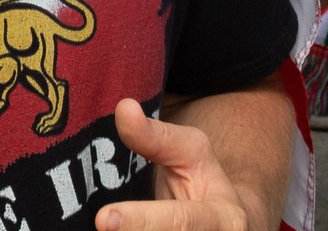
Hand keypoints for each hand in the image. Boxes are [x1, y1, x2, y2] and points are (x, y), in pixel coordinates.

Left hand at [95, 99, 246, 230]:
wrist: (228, 227)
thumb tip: (123, 109)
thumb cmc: (204, 184)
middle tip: (100, 224)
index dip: (144, 223)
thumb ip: (157, 137)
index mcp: (224, 220)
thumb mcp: (191, 153)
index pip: (182, 223)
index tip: (105, 219)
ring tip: (98, 227)